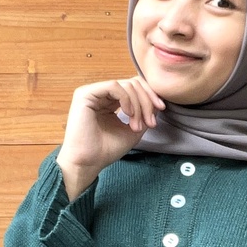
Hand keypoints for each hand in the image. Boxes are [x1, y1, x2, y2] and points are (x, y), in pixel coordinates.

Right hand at [57, 76, 163, 198]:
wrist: (88, 163)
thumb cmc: (106, 151)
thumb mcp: (133, 131)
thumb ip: (144, 115)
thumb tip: (157, 101)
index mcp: (110, 101)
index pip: (134, 87)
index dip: (150, 96)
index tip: (161, 109)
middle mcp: (101, 94)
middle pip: (133, 83)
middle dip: (147, 101)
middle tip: (150, 122)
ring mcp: (92, 93)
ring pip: (126, 85)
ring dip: (138, 105)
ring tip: (136, 126)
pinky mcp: (85, 94)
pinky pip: (114, 86)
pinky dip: (126, 99)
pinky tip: (128, 114)